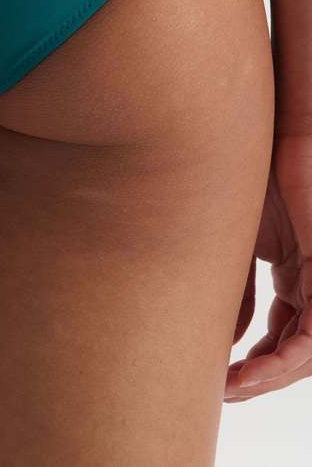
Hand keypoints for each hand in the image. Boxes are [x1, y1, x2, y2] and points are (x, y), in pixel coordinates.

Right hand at [225, 132, 311, 400]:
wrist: (273, 132)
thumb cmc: (250, 170)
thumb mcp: (235, 238)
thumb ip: (232, 286)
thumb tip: (223, 335)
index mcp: (295, 271)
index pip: (280, 333)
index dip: (252, 360)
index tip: (217, 373)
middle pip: (293, 348)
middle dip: (259, 375)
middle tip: (222, 388)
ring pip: (307, 351)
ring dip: (269, 376)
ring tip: (232, 386)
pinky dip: (285, 360)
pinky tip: (250, 370)